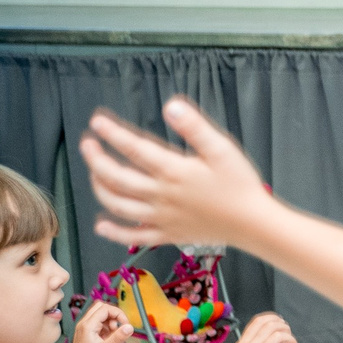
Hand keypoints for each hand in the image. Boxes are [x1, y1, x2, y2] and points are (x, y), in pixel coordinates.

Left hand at [65, 301, 134, 342]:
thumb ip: (118, 337)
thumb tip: (130, 327)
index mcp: (88, 325)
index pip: (105, 308)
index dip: (118, 314)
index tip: (125, 325)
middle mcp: (85, 323)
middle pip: (101, 307)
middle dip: (114, 315)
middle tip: (119, 327)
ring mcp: (85, 327)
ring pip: (100, 314)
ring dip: (111, 321)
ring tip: (114, 335)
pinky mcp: (87, 332)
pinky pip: (99, 323)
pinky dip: (107, 327)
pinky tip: (109, 338)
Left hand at [83, 97, 272, 252]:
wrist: (254, 224)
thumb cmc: (241, 185)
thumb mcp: (223, 149)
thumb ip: (195, 127)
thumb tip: (171, 106)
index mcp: (173, 172)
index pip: (134, 149)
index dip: (113, 134)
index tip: (97, 122)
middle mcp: (161, 196)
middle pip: (117, 178)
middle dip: (97, 160)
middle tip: (87, 144)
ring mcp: (162, 218)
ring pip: (119, 205)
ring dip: (100, 189)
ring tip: (94, 174)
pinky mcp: (168, 234)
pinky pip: (134, 236)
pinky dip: (114, 232)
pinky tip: (101, 224)